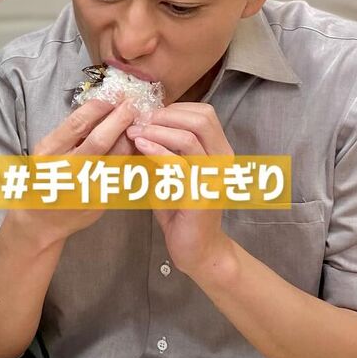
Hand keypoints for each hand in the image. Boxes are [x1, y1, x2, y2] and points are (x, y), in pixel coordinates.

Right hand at [10, 98, 138, 248]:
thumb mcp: (46, 152)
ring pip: (116, 158)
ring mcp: (86, 188)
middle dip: (119, 119)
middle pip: (99, 140)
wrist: (41, 221)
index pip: (76, 124)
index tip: (113, 95)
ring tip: (138, 122)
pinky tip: (138, 145)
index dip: (98, 107)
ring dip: (130, 137)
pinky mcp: (102, 201)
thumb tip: (99, 107)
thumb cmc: (44, 178)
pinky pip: (123, 174)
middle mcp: (67, 171)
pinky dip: (132, 157)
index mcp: (49, 154)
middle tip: (132, 104)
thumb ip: (69, 134)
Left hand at [128, 103, 234, 277]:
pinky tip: (139, 145)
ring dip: (157, 130)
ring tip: (134, 131)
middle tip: (139, 120)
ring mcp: (214, 178)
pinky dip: (156, 150)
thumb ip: (161, 147)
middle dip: (166, 115)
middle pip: (202, 120)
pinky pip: (178, 164)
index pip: (204, 113)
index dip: (174, 108)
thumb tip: (138, 122)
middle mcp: (223, 161)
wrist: (195, 248)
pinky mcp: (200, 196)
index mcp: (219, 150)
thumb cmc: (180, 207)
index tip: (148, 114)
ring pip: (189, 139)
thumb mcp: (169, 170)